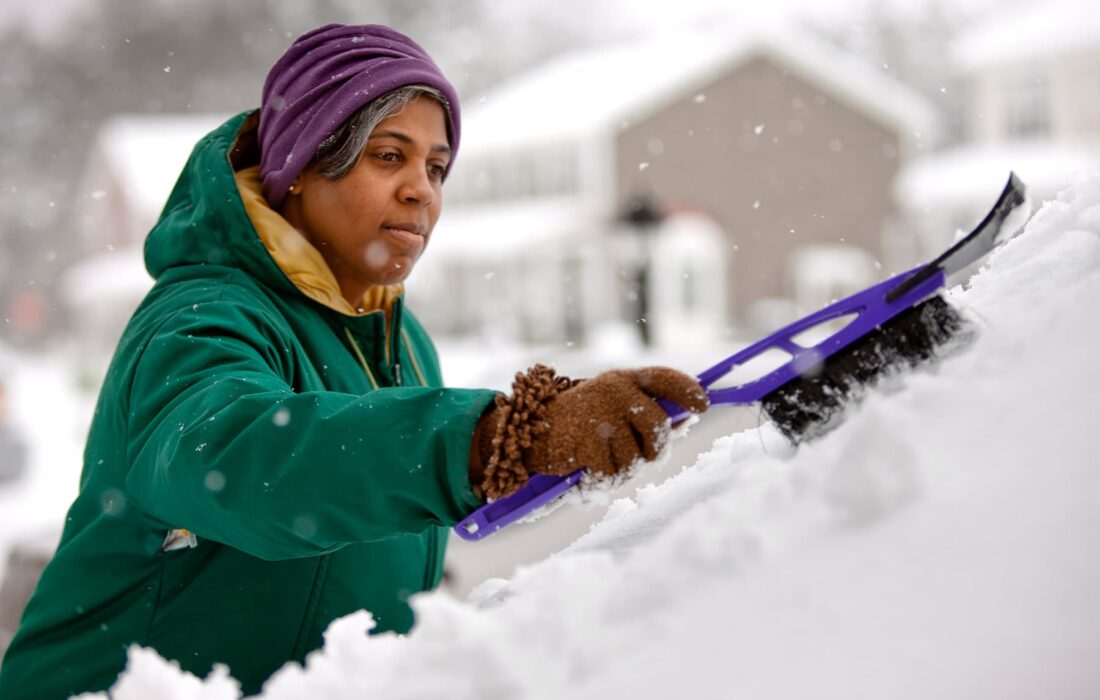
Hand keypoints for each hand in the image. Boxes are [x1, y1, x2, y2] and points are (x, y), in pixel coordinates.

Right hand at [473, 365, 707, 499]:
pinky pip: (615, 471)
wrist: (529, 432)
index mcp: (622, 379)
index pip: (665, 378)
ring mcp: (602, 415)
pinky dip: (604, 477)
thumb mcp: (608, 405)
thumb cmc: (576, 423)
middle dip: (655, 449)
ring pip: (637, 456)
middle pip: (658, 428)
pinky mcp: (590, 441)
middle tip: (644, 457)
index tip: (703, 405)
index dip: (689, 391)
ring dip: (624, 467)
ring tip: (602, 458)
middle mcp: (615, 391)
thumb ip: (642, 408)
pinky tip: (588, 466)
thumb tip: (685, 419)